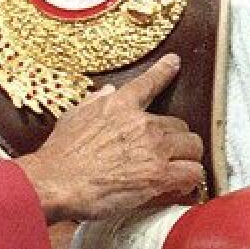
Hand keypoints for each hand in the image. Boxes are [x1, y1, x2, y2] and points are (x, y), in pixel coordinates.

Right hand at [15, 54, 204, 222]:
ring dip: (187, 159)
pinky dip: (189, 180)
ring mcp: (153, 148)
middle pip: (180, 125)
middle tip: (167, 154)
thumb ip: (93, 102)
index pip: (149, 82)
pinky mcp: (159, 175)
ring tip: (178, 170)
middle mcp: (142, 123)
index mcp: (120, 105)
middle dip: (176, 140)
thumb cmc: (60, 155)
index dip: (165, 71)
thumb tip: (108, 91)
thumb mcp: (73, 116)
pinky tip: (180, 185)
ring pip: (193, 147)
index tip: (174, 63)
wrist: (56, 182)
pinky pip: (192, 173)